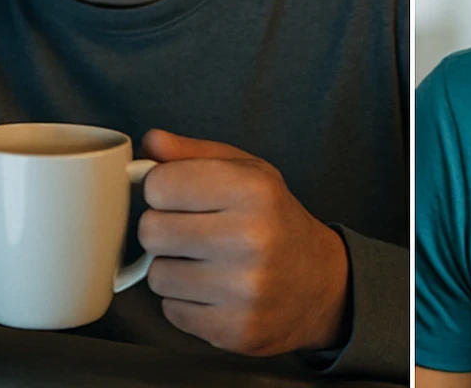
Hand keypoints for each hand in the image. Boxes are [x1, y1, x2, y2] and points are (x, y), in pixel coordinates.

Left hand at [137, 129, 350, 356]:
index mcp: (253, 189)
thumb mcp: (248, 172)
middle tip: (192, 231)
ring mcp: (243, 288)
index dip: (162, 189)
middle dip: (163, 229)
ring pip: (157, 274)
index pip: (159, 184)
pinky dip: (185, 301)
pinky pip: (171, 311)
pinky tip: (214, 290)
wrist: (320, 283)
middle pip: (150, 231)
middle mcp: (251, 237)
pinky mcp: (234, 329)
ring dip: (173, 268)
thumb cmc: (275, 220)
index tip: (179, 195)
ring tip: (206, 262)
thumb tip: (150, 142)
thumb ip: (194, 154)